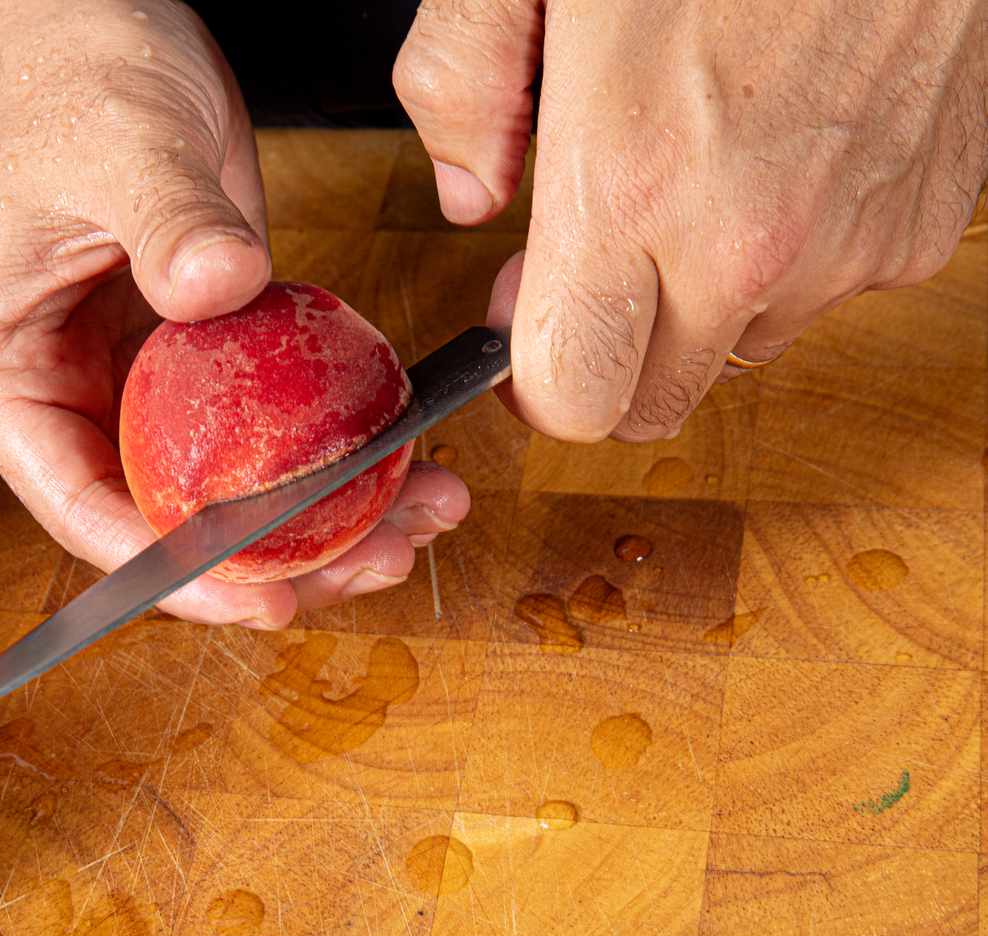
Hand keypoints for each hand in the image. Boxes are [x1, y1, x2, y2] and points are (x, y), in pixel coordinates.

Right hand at [0, 0, 468, 627]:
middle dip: (266, 562)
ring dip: (315, 521)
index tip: (258, 596)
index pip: (78, 505)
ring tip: (414, 524)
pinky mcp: (193, 353)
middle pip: (160, 519)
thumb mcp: (119, 145)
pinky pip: (260, 430)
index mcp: (6, 370)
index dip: (170, 570)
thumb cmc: (71, 76)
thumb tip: (218, 289)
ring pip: (220, 489)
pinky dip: (324, 456)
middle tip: (368, 565)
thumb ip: (167, 221)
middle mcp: (65, 392)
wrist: (93, 25)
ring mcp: (132, 379)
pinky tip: (399, 465)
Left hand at [395, 0, 987, 440]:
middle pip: (653, 403)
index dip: (532, 376)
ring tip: (696, 174)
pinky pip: (830, 288)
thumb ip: (461, 85)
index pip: (572, 398)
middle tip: (595, 253)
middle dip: (608, 352)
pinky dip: (792, 249)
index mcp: (634, 186)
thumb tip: (464, 192)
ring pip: (741, 346)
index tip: (522, 322)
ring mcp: (849, 241)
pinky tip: (776, 152)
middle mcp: (750, 242)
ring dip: (700, 297)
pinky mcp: (921, 221)